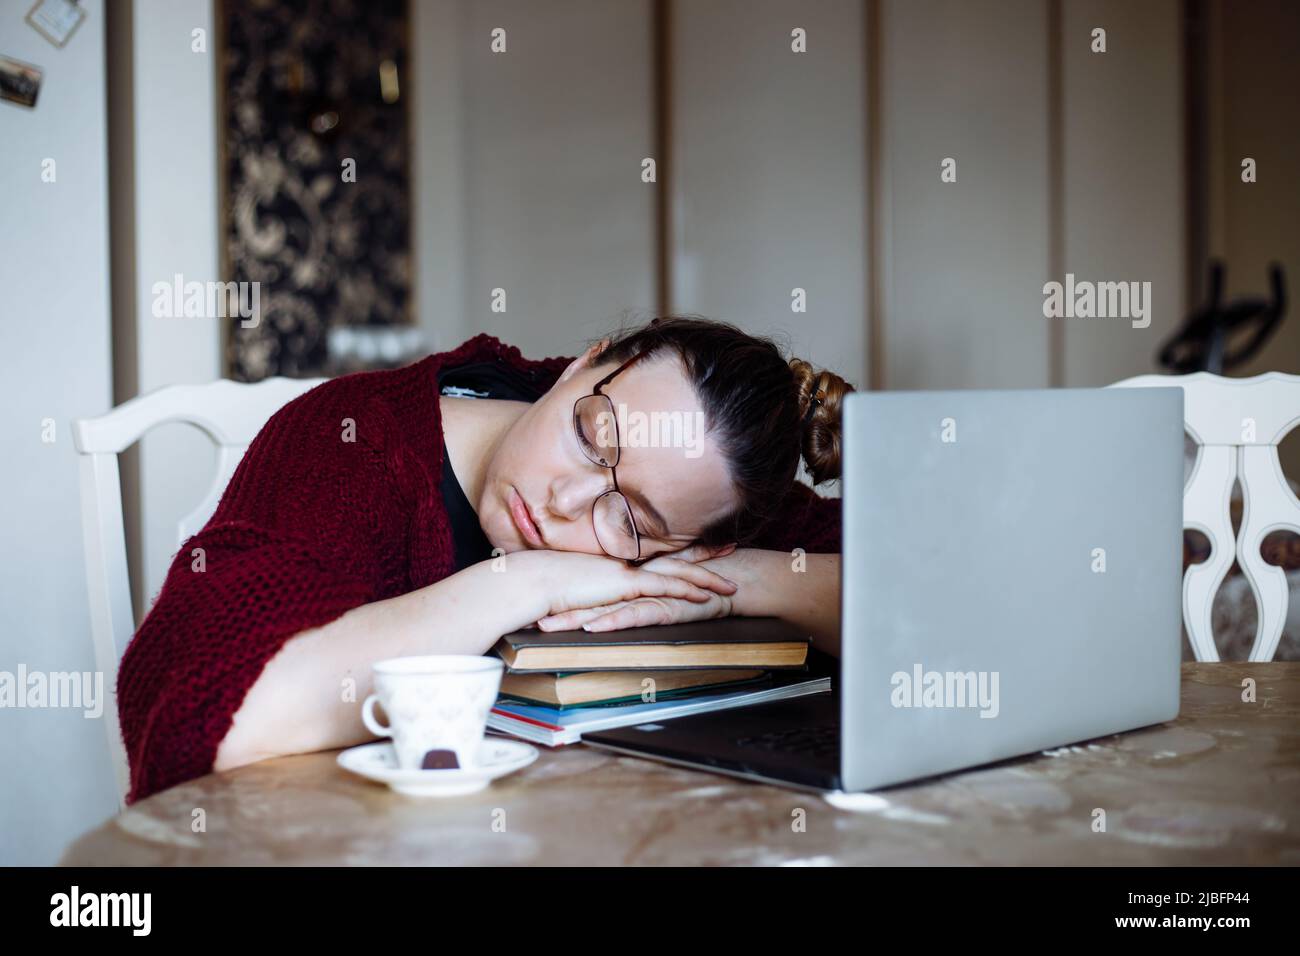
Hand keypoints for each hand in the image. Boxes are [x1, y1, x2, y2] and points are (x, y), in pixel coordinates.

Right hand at [536, 543, 737, 631]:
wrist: (537, 579)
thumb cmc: (550, 582)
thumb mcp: (580, 581)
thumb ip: (596, 582)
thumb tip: (600, 588)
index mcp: (621, 560)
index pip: (659, 553)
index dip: (683, 549)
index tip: (704, 544)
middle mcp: (630, 561)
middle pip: (677, 556)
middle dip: (706, 553)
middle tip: (731, 547)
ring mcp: (630, 571)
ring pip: (678, 572)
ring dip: (707, 577)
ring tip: (732, 584)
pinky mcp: (626, 584)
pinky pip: (664, 587)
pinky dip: (686, 590)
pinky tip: (706, 596)